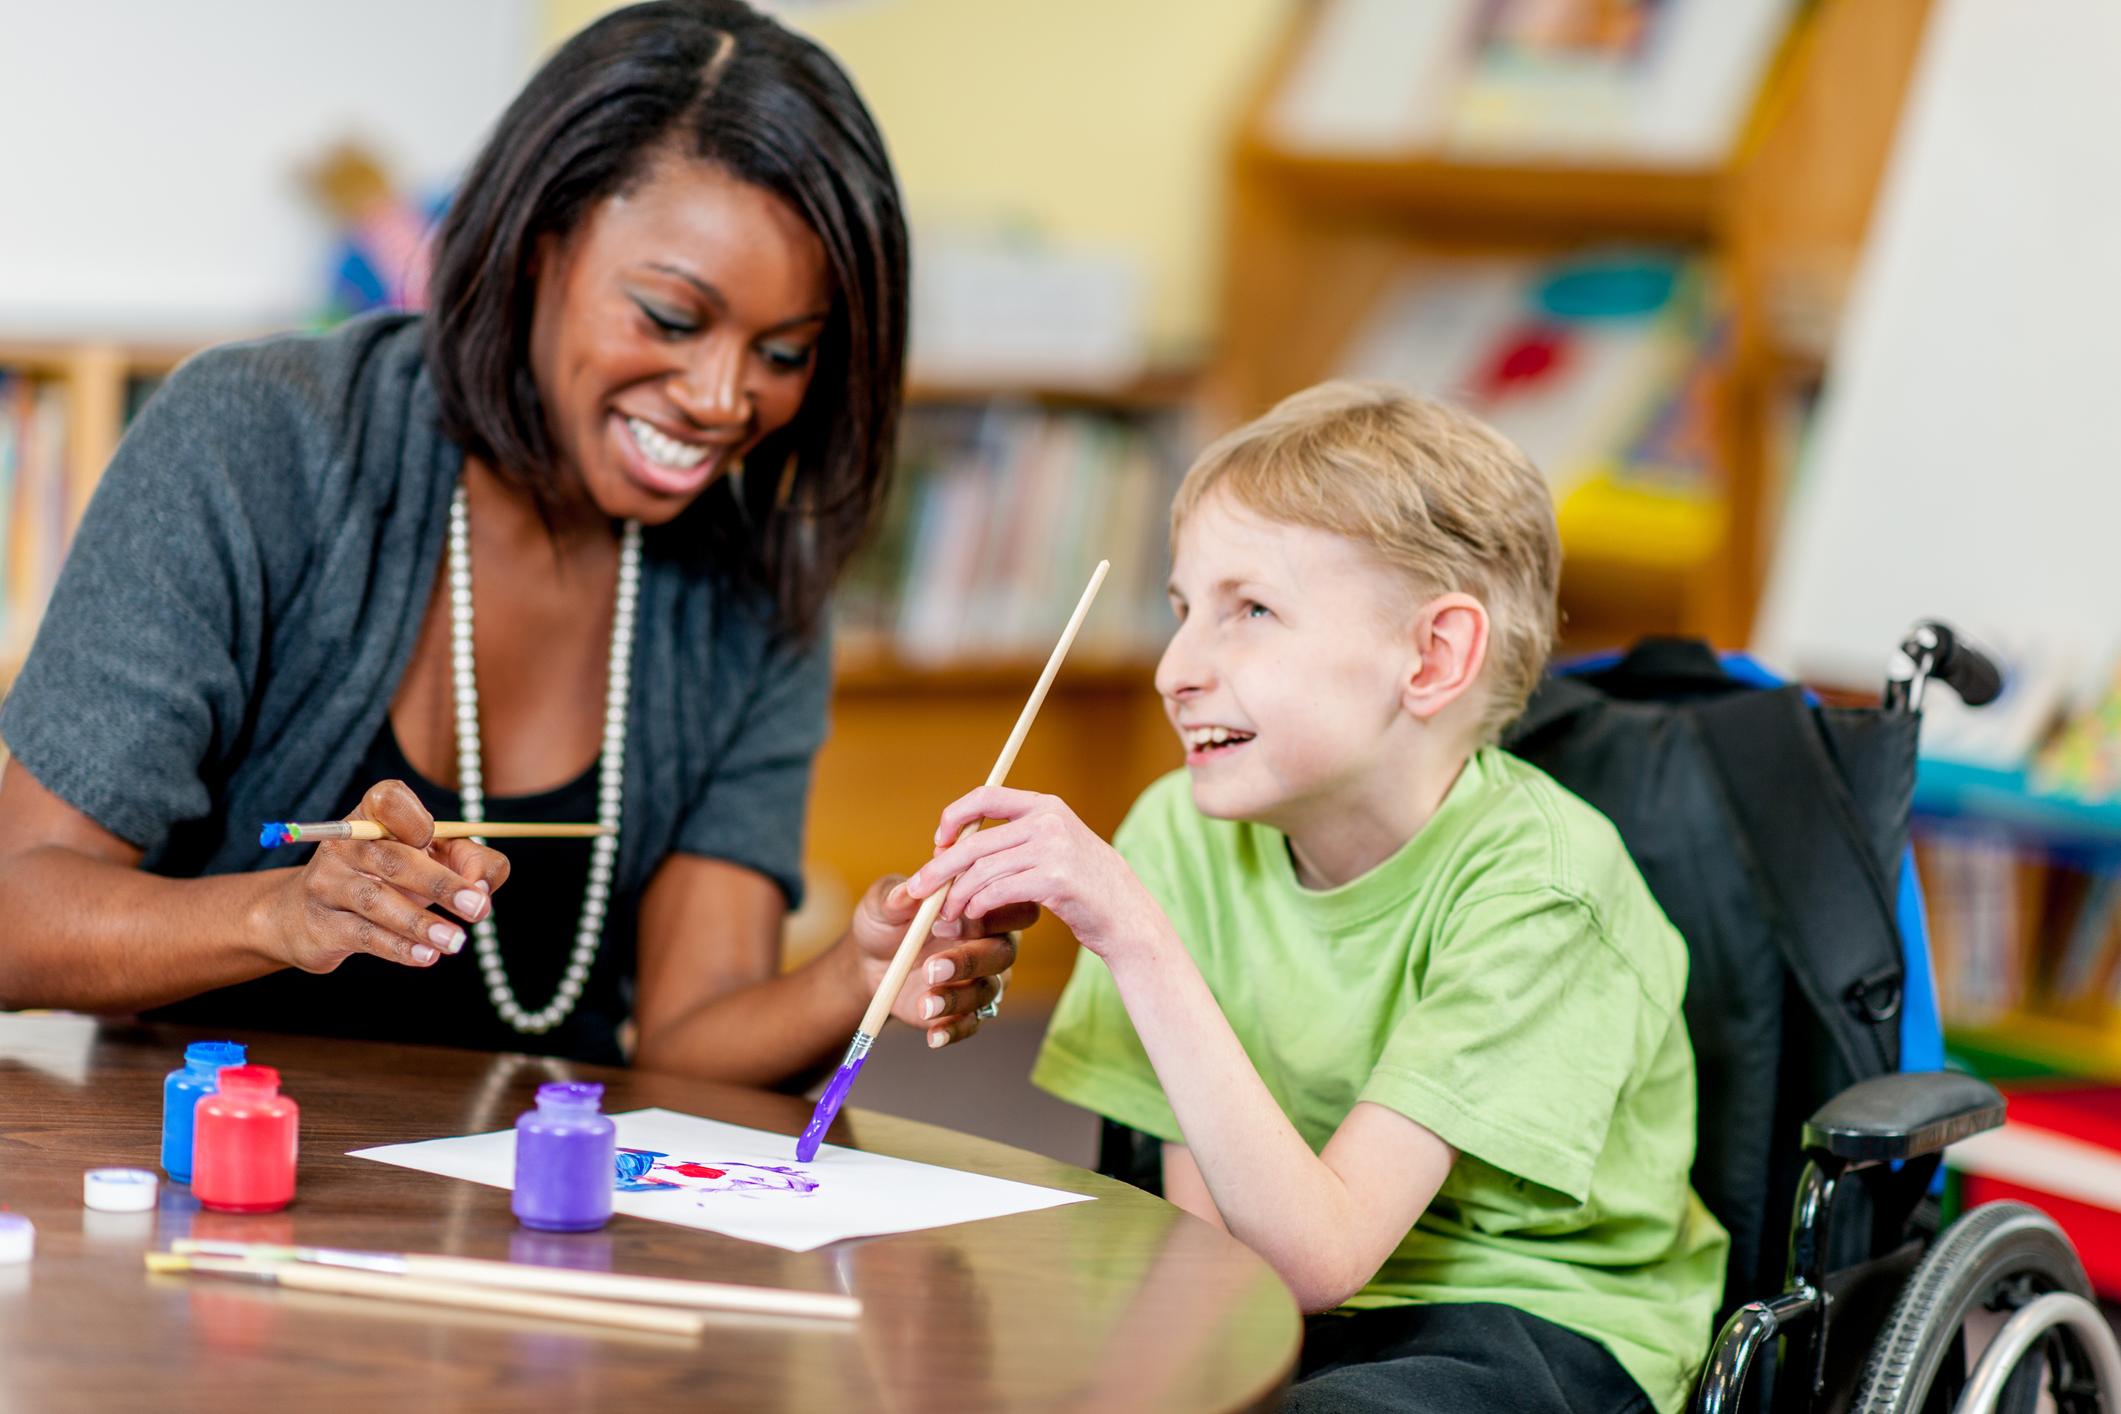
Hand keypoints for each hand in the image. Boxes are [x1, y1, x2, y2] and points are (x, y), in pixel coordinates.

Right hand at [265, 780, 510, 973]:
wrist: (304, 917)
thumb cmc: (383, 880)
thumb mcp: (427, 858)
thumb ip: (468, 860)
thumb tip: (483, 887)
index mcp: (371, 816)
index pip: (389, 800)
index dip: (415, 819)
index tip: (435, 841)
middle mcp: (345, 845)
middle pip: (394, 860)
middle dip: (442, 884)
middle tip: (478, 907)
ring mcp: (328, 884)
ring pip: (377, 900)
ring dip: (421, 923)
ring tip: (455, 941)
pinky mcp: (322, 925)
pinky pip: (364, 935)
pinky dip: (399, 947)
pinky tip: (427, 956)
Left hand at [844, 873, 1035, 1047]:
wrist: (870, 961)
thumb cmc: (887, 920)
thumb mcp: (883, 903)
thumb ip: (895, 896)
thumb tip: (906, 892)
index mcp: (982, 909)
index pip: (1008, 908)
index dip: (985, 914)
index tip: (941, 920)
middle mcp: (991, 944)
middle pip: (1003, 953)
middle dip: (970, 960)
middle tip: (932, 968)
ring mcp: (982, 980)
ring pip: (987, 991)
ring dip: (957, 997)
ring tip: (924, 1004)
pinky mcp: (966, 1011)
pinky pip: (971, 1024)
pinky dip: (954, 1031)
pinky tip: (933, 1035)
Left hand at [904, 787, 1166, 961]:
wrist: (1128, 917)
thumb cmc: (1085, 888)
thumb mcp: (1056, 848)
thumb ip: (1017, 839)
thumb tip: (958, 845)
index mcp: (1046, 805)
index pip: (985, 797)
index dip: (953, 817)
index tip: (938, 843)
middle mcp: (1049, 820)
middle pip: (974, 842)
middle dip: (939, 868)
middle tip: (917, 889)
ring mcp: (1053, 849)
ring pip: (982, 871)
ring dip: (956, 897)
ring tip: (946, 915)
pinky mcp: (1054, 880)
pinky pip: (998, 891)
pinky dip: (978, 906)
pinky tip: (973, 917)